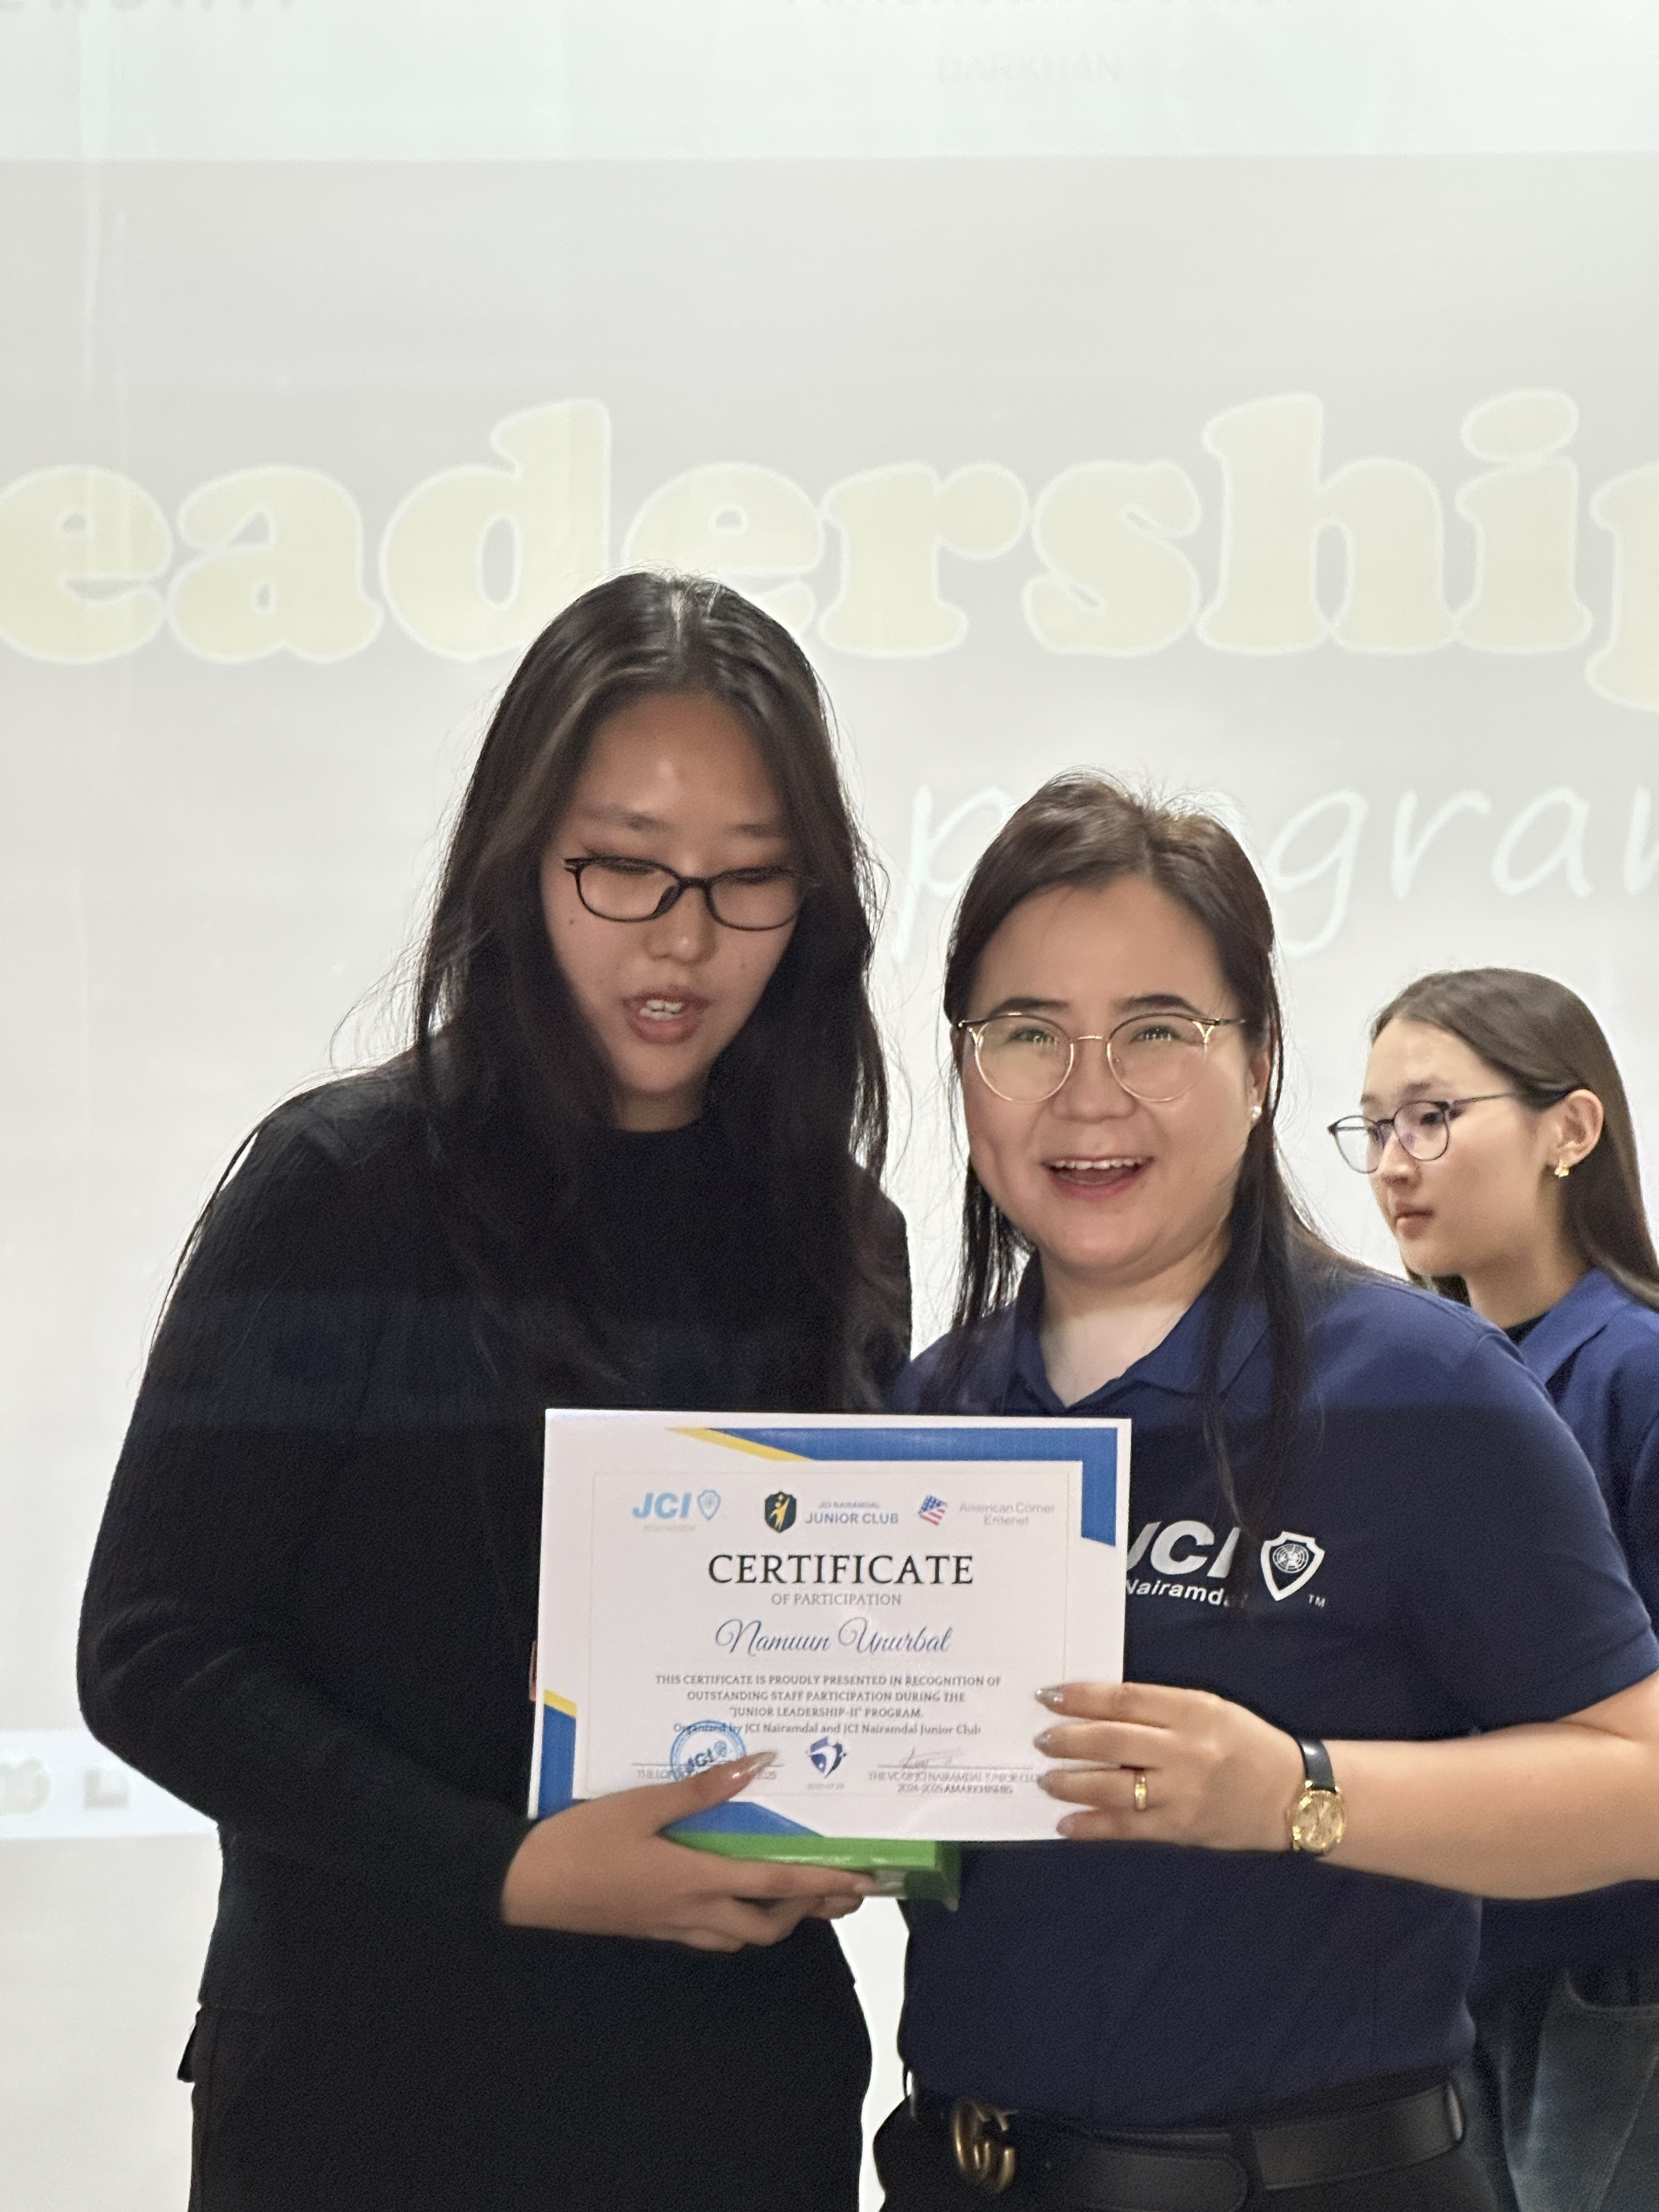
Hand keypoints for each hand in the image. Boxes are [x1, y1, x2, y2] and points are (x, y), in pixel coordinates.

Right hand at [500, 1754, 874, 1949]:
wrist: (527, 1884)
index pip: (778, 1887)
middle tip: (835, 1887)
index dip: (824, 1885)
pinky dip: (738, 1918)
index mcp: (697, 1881)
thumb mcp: (642, 1804)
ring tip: (794, 1890)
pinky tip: (735, 1893)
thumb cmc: (583, 1840)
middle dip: (808, 1911)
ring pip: (741, 1935)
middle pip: (768, 1926)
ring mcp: (672, 1926)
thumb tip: (759, 1764)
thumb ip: (702, 1789)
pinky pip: (712, 1933)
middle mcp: (693, 1912)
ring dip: (774, 1919)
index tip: (861, 1881)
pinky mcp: (654, 1927)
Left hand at [1033, 1681, 1302, 1851]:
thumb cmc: (1247, 1743)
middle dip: (1068, 1740)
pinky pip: (1127, 1828)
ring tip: (1046, 1778)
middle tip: (1040, 1738)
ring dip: (1071, 1783)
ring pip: (1112, 1787)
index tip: (1048, 1696)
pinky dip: (1091, 1826)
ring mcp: (1181, 1793)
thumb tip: (1099, 1708)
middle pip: (1111, 1741)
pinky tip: (1066, 1824)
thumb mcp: (1209, 1708)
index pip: (1123, 1700)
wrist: (1294, 1795)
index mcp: (1192, 1711)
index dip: (1081, 1697)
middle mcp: (1184, 1751)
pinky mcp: (1180, 1829)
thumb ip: (1159, 1707)